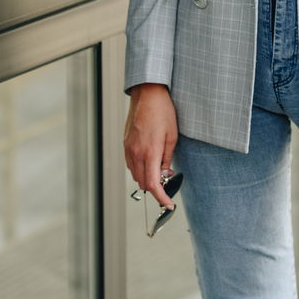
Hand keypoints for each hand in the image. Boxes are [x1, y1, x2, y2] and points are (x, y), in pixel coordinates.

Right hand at [124, 83, 178, 207]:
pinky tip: (149, 161)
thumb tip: (165, 174)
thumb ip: (167, 159)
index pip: (153, 185)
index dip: (161, 198)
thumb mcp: (172, 136)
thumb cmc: (162, 111)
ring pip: (136, 175)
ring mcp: (128, 149)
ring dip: (147, 178)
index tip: (168, 203)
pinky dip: (140, 168)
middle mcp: (136, 153)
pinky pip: (131, 164)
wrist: (148, 94)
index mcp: (150, 153)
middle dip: (156, 188)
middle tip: (168, 182)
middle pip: (143, 183)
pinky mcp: (125, 144)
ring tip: (160, 169)